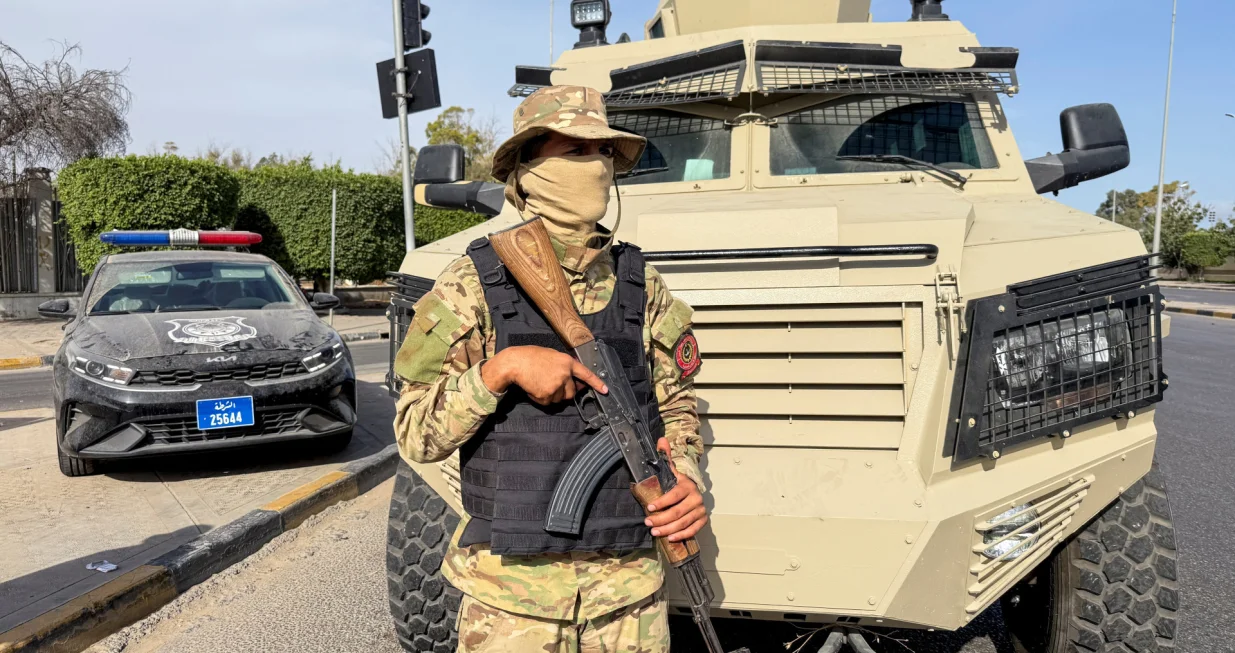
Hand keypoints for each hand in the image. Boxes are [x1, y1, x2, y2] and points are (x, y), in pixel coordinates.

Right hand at [480, 345, 607, 404]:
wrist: (516, 363)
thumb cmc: (531, 357)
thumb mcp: (552, 356)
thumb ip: (564, 366)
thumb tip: (573, 379)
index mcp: (567, 362)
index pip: (586, 374)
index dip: (596, 383)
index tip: (605, 390)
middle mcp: (565, 374)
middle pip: (571, 392)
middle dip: (564, 391)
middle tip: (551, 384)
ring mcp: (556, 385)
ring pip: (559, 398)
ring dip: (551, 394)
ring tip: (539, 382)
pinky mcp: (547, 395)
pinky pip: (548, 402)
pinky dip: (541, 398)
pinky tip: (534, 387)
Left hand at [645, 438, 707, 541]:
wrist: (692, 491)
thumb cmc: (677, 483)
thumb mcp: (671, 470)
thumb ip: (665, 457)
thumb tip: (661, 439)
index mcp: (687, 485)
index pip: (674, 495)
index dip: (662, 502)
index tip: (649, 507)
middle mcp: (696, 498)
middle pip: (678, 512)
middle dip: (661, 519)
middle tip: (648, 522)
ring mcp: (700, 510)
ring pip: (683, 523)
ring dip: (668, 529)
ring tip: (655, 531)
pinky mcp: (703, 520)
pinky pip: (692, 530)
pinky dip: (681, 535)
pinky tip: (670, 538)